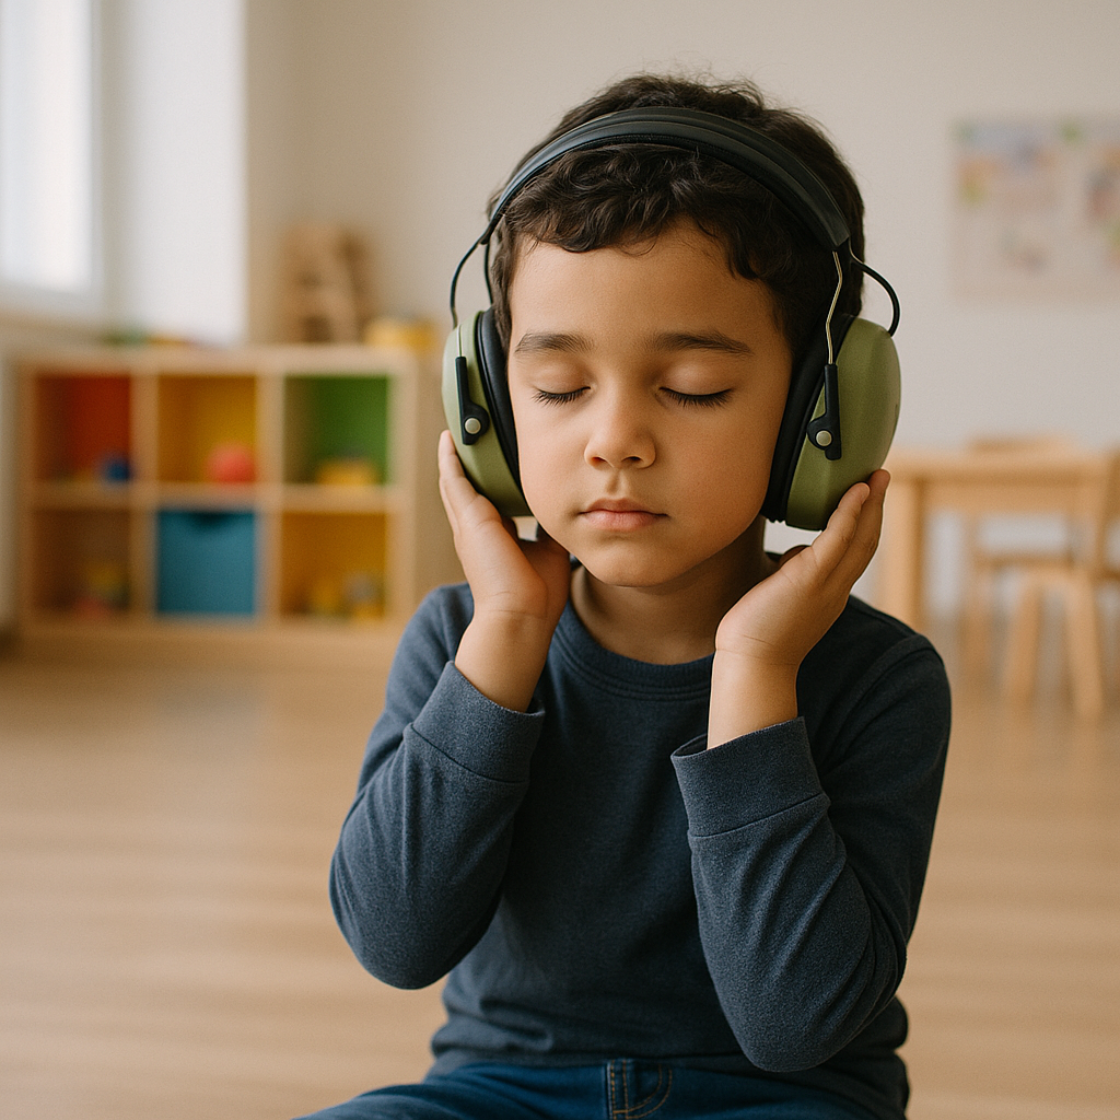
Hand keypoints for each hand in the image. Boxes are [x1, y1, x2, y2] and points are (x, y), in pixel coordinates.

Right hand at [438, 431, 570, 708]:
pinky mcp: (469, 520)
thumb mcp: (549, 549)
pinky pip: (455, 481)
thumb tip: (571, 507)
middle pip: (466, 485)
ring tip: (457, 426)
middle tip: (467, 430)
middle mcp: (475, 529)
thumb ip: (551, 527)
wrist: (521, 617)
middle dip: (466, 460)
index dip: (487, 479)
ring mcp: (468, 524)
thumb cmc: (537, 594)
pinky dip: (451, 460)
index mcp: (493, 535)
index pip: (488, 499)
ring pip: (456, 480)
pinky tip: (450, 438)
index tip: (493, 457)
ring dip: (456, 454)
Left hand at [708, 470, 888, 743]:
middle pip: (866, 541)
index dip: (865, 524)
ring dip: (870, 503)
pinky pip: (838, 539)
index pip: (854, 553)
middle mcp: (835, 589)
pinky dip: (850, 513)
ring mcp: (826, 585)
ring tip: (876, 475)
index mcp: (829, 594)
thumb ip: (790, 574)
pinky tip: (857, 491)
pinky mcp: (811, 580)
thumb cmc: (756, 633)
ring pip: (860, 537)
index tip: (868, 498)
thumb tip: (793, 555)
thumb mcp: (778, 595)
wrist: (750, 664)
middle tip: (881, 475)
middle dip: (876, 507)